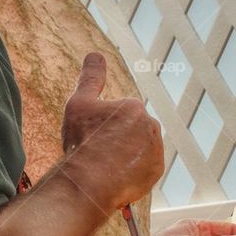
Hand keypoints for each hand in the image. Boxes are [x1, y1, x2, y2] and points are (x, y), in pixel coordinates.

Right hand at [61, 53, 163, 212]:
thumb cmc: (82, 142)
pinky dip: (132, 172)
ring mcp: (156, 149)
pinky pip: (144, 169)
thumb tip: (95, 53)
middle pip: (131, 132)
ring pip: (139, 149)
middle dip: (117, 141)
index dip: (102, 128)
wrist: (88, 182)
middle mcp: (151, 125)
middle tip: (98, 154)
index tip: (92, 139)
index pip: (119, 115)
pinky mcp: (156, 171)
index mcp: (134, 106)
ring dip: (126, 156)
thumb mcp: (78, 104)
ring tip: (106, 168)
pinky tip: (115, 177)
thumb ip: (90, 77)